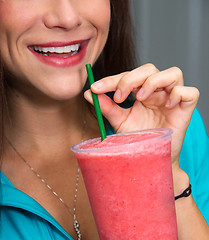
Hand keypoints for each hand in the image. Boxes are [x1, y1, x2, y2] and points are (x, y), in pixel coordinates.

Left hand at [84, 63, 198, 164]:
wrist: (151, 158)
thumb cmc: (138, 138)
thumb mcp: (120, 121)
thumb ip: (107, 107)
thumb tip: (89, 93)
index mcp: (142, 92)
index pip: (128, 75)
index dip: (112, 79)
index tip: (96, 88)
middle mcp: (157, 92)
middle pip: (149, 69)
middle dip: (131, 78)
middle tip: (119, 97)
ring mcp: (172, 99)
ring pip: (173, 73)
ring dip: (153, 82)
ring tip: (141, 98)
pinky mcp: (186, 110)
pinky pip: (190, 92)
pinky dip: (178, 93)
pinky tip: (166, 105)